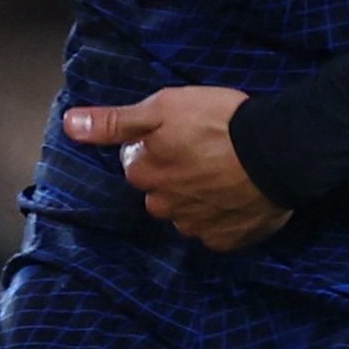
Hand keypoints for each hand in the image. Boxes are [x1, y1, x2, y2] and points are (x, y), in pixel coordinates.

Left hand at [66, 87, 286, 251]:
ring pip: (187, 213)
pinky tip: (238, 196)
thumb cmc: (219, 123)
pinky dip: (223, 217)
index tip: (182, 134)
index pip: (136, 163)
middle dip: (175, 176)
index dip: (157, 145)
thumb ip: (114, 122)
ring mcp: (196, 227)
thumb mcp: (163, 108)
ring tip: (226, 174)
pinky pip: (216, 231)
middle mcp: (164, 207)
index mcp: (145, 174)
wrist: (279, 152)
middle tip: (206, 153)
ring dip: (199, 198)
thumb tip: (69, 126)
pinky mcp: (227, 241)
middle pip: (160, 191)